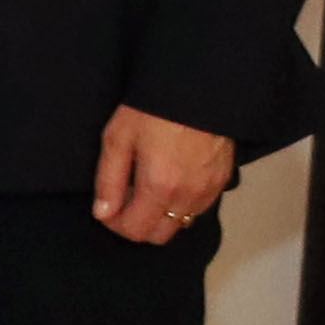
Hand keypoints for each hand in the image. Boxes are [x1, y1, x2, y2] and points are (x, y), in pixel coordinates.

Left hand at [92, 105, 237, 245]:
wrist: (197, 89)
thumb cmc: (154, 110)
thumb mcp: (118, 140)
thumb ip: (109, 181)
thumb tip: (103, 213)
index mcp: (160, 187)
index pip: (136, 231)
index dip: (115, 224)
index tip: (107, 209)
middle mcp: (188, 195)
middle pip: (160, 235)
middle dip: (138, 225)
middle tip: (125, 200)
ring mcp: (209, 190)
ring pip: (180, 223)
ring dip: (160, 216)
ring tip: (146, 188)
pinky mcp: (222, 181)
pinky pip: (198, 208)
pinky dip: (181, 205)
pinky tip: (169, 182)